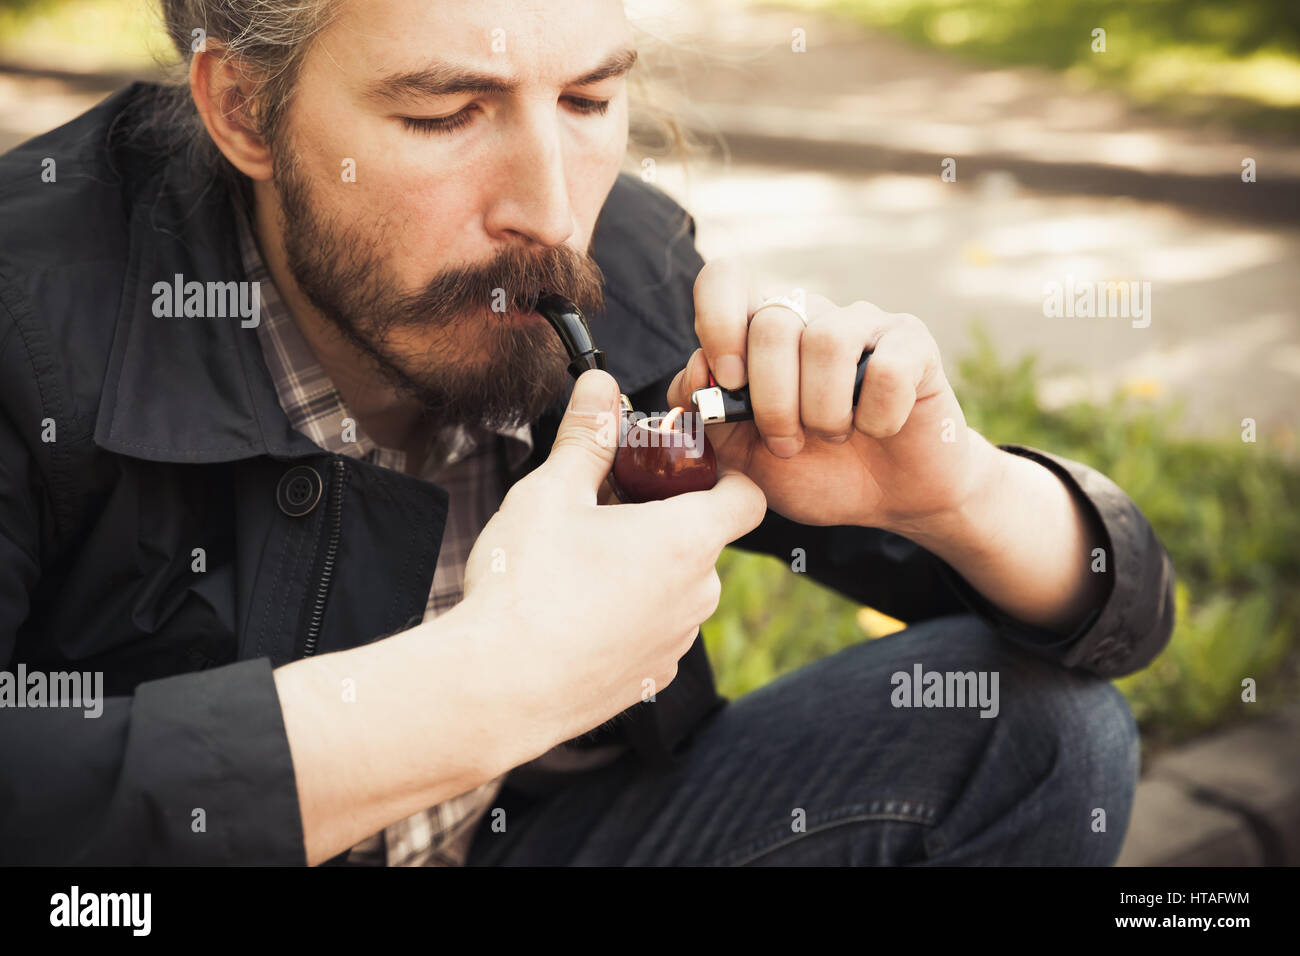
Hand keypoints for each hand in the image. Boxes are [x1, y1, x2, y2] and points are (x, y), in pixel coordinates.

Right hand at [462, 369, 766, 750]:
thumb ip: (587, 435)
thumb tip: (600, 384)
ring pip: (676, 586)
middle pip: (703, 539)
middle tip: (604, 507)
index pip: (747, 496)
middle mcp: (699, 595)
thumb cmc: (527, 585)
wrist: (497, 688)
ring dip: (644, 568)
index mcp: (688, 540)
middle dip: (663, 518)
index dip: (723, 473)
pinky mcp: (650, 678)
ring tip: (580, 562)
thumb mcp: (553, 492)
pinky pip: (653, 629)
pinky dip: (627, 614)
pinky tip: (574, 611)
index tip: (678, 467)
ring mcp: (677, 642)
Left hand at [667, 259, 1001, 531]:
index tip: (728, 384)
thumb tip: (696, 368)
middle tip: (787, 442)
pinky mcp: (913, 343)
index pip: (724, 280)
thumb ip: (709, 414)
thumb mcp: (744, 456)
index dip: (717, 324)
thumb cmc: (814, 471)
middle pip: (771, 323)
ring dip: (823, 411)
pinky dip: (876, 416)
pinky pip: (886, 367)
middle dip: (772, 402)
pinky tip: (879, 430)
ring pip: (826, 340)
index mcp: (760, 332)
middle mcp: (809, 314)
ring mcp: (864, 323)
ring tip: (833, 436)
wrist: (887, 502)